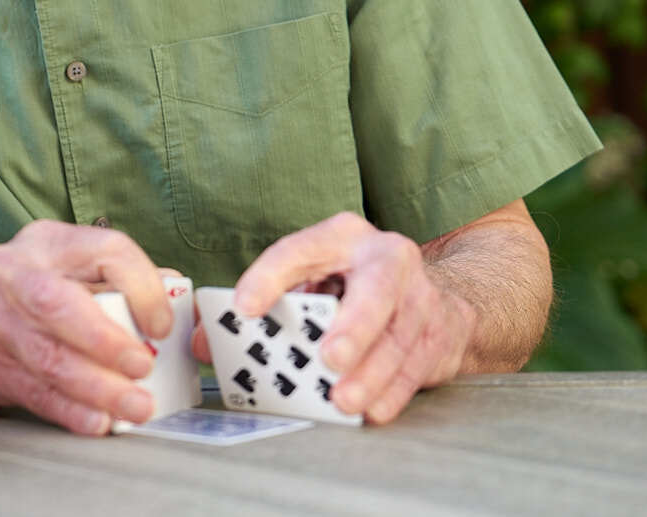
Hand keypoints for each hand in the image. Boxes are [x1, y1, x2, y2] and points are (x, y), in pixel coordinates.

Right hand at [0, 220, 172, 435]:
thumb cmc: (18, 300)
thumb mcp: (59, 270)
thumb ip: (113, 282)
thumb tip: (177, 299)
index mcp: (45, 242)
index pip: (106, 249)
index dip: (144, 286)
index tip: (163, 326)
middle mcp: (11, 272)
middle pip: (60, 303)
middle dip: (108, 340)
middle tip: (145, 367)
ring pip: (49, 355)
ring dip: (98, 386)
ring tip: (136, 407)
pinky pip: (35, 390)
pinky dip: (70, 410)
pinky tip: (97, 422)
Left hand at [224, 211, 476, 423]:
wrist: (428, 293)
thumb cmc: (350, 286)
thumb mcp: (306, 279)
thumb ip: (258, 307)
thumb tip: (205, 342)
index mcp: (340, 235)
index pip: (298, 251)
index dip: (268, 277)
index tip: (242, 308)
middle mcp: (386, 256)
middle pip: (376, 288)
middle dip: (353, 326)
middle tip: (328, 359)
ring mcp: (420, 294)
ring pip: (400, 335)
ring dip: (372, 373)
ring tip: (342, 400)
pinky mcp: (440, 331)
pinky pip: (417, 365)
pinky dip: (394, 391)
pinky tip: (373, 410)